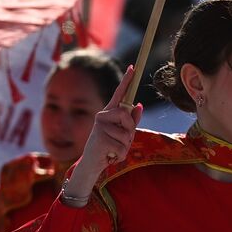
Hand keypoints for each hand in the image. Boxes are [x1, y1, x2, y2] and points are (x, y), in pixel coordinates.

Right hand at [64, 65, 141, 197]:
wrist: (92, 164)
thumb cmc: (109, 148)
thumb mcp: (122, 134)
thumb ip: (131, 121)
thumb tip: (139, 105)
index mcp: (109, 113)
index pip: (119, 94)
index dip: (126, 81)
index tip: (132, 67)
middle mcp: (102, 116)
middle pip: (126, 116)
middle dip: (129, 131)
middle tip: (120, 141)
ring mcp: (99, 127)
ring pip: (126, 134)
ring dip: (125, 146)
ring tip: (113, 150)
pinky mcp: (100, 139)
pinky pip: (122, 147)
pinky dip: (120, 155)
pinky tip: (110, 156)